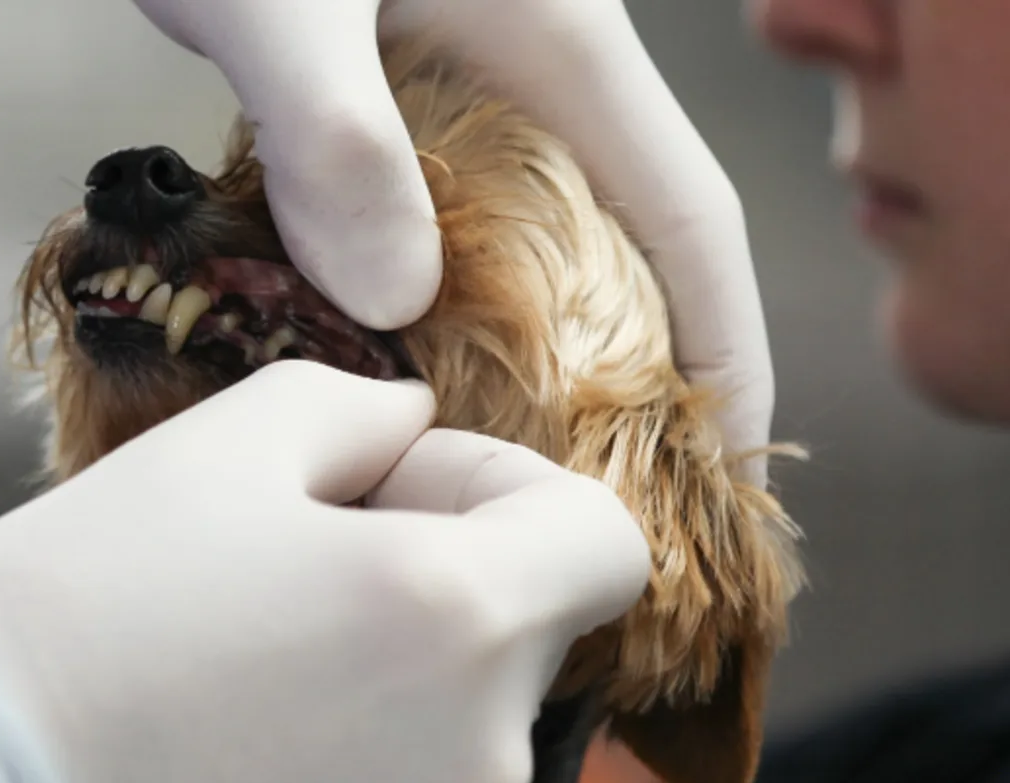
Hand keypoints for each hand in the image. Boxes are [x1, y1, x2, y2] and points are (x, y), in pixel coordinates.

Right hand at [0, 362, 652, 782]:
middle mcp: (479, 750)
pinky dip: (352, 752)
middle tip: (296, 563)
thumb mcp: (219, 450)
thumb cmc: (79, 615)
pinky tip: (240, 728)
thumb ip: (360, 409)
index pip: (604, 543)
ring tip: (250, 655)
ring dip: (392, 672)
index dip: (507, 493)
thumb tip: (416, 428)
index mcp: (459, 616)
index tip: (389, 492)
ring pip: (463, 721)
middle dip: (442, 578)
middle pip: (531, 634)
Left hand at [129, 0, 777, 483]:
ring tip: (508, 458)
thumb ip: (335, 135)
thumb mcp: (277, 1)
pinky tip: (384, 351)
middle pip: (623, 230)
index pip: (687, 213)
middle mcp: (527, 51)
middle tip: (610, 504)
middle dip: (637, 367)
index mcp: (557, 36)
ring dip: (534, 334)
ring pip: (530, 221)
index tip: (733, 468)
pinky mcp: (374, 64)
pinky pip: (439, 197)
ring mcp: (452, 58)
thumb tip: (399, 302)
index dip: (728, 345)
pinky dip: (435, 281)